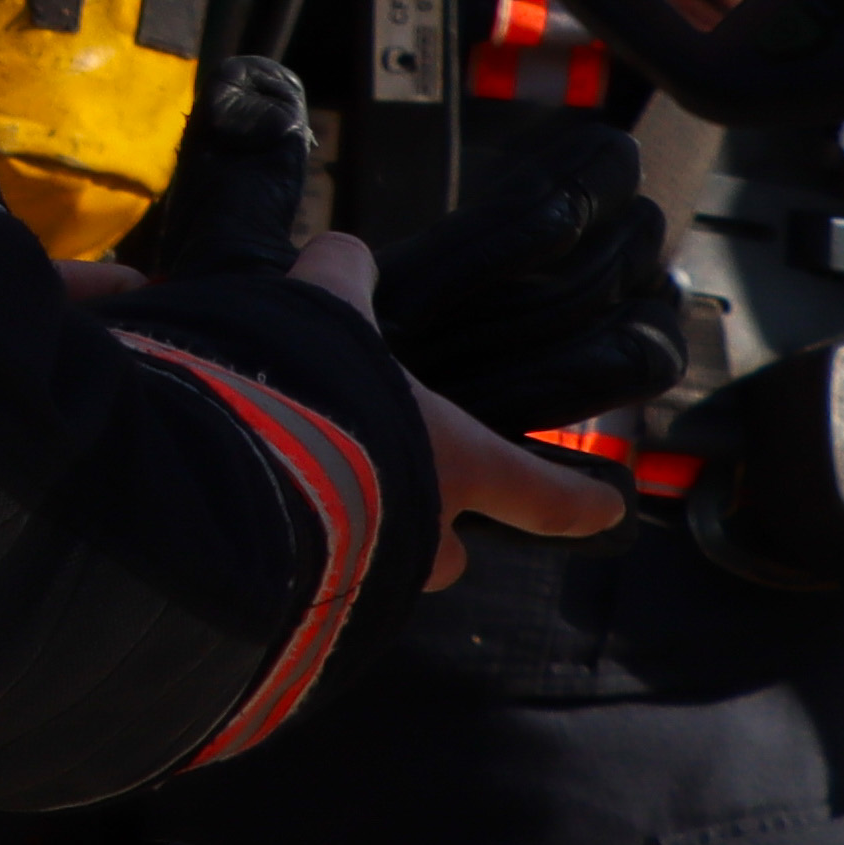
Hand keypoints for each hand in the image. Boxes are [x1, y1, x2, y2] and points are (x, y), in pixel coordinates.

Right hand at [288, 230, 628, 586]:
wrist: (234, 475)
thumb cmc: (317, 397)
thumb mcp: (330, 314)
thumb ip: (345, 279)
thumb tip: (346, 251)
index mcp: (456, 463)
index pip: (544, 495)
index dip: (580, 501)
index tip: (609, 507)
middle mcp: (423, 528)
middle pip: (450, 555)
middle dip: (436, 539)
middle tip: (404, 507)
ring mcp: (366, 573)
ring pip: (381, 574)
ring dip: (361, 552)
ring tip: (313, 515)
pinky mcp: (300, 593)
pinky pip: (309, 583)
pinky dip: (293, 561)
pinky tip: (256, 527)